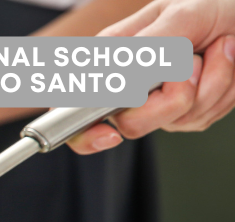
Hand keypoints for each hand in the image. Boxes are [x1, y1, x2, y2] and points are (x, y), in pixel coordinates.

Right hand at [69, 0, 234, 153]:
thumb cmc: (213, 4)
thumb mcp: (181, 16)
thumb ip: (148, 49)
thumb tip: (118, 82)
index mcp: (114, 58)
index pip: (76, 108)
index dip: (84, 131)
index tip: (107, 133)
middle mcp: (130, 85)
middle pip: (132, 124)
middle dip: (173, 99)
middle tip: (193, 64)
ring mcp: (159, 102)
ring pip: (175, 122)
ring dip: (211, 87)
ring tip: (218, 50)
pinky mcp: (186, 112)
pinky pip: (201, 119)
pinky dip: (223, 92)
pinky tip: (224, 63)